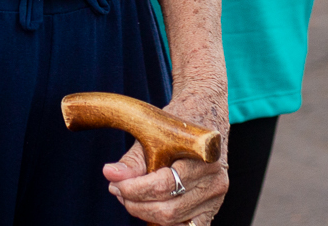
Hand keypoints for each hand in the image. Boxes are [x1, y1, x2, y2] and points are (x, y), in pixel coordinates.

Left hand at [102, 85, 229, 223]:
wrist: (203, 113)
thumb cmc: (178, 122)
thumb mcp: (152, 134)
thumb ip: (133, 160)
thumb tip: (111, 175)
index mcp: (205, 157)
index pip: (164, 185)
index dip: (135, 189)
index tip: (115, 184)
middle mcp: (216, 180)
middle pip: (168, 209)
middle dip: (136, 204)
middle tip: (118, 190)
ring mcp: (216, 198)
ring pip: (173, 221)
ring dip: (144, 213)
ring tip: (129, 196)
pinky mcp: (211, 209)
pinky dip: (166, 223)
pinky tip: (150, 210)